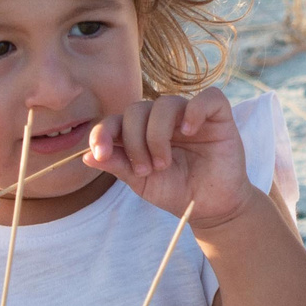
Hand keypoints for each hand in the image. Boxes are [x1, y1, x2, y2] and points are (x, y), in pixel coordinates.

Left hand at [85, 90, 252, 227]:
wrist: (212, 207)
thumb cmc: (177, 192)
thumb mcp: (141, 183)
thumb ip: (118, 166)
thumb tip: (86, 157)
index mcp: (141, 132)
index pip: (116, 120)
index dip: (103, 132)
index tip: (100, 154)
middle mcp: (164, 120)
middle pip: (137, 109)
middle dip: (134, 140)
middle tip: (145, 169)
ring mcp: (190, 116)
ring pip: (165, 104)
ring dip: (157, 135)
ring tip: (163, 163)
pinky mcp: (218, 116)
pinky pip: (208, 98)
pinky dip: (194, 111)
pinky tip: (189, 132)